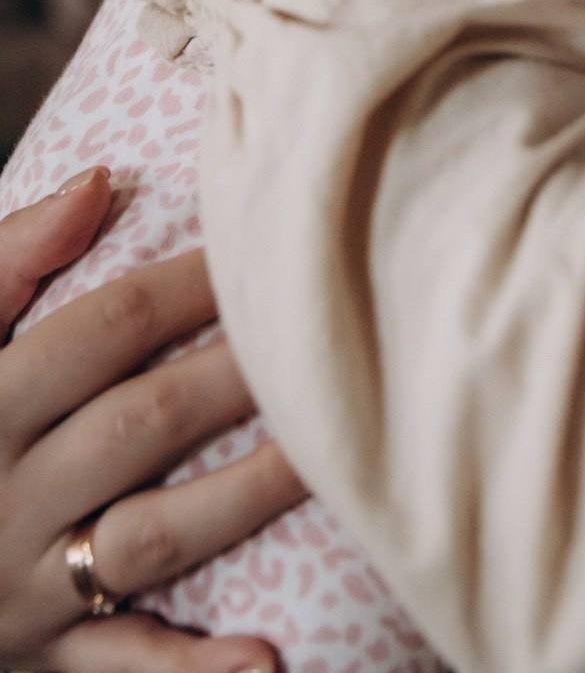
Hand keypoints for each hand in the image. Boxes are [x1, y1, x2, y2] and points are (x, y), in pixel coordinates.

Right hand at [0, 171, 302, 670]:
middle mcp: (6, 495)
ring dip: (246, 494)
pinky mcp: (48, 655)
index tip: (262, 250)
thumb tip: (99, 181)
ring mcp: (28, 583)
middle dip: (238, 376)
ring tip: (331, 457)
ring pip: (153, 534)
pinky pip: (126, 665)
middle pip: (142, 422)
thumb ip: (9, 256)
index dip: (190, 285)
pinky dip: (195, 670)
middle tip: (329, 339)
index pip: (102, 328)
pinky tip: (267, 660)